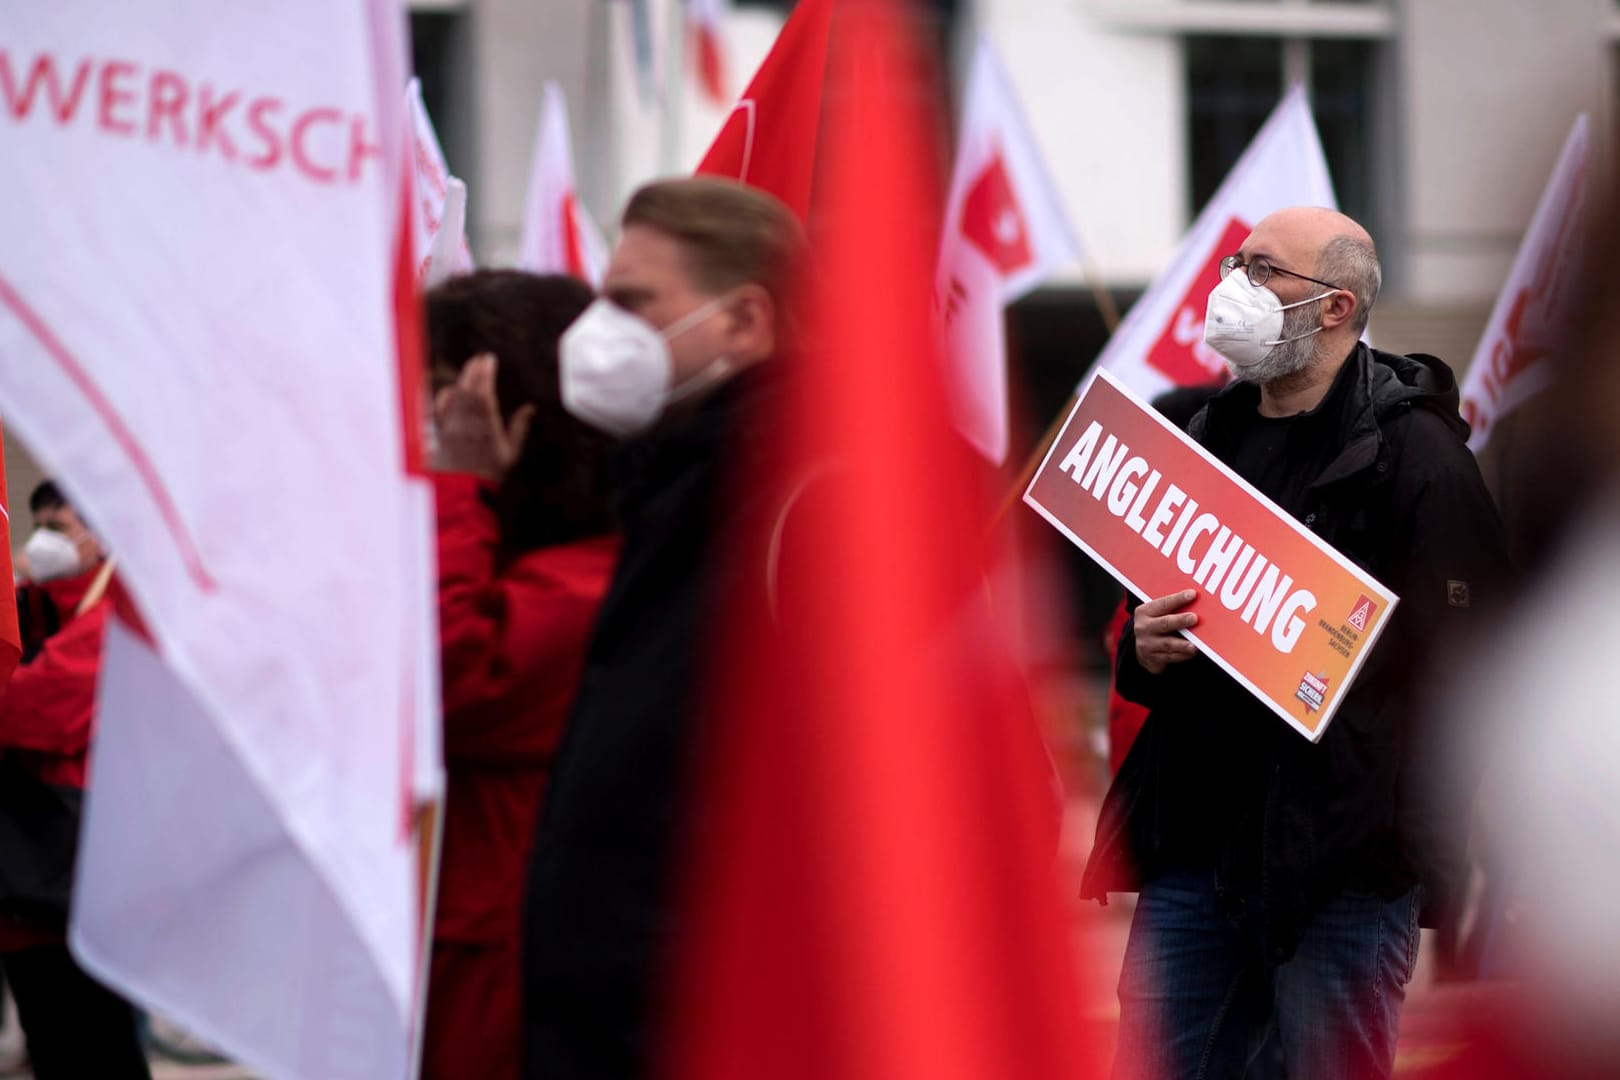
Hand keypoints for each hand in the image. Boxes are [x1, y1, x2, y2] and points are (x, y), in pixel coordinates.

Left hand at [433, 354, 533, 483]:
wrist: (464, 490)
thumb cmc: (491, 473)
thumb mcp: (511, 453)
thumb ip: (519, 428)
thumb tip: (530, 408)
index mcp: (487, 425)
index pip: (484, 391)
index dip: (486, 373)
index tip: (490, 360)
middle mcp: (468, 423)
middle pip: (469, 389)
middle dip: (474, 370)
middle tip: (480, 358)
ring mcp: (453, 426)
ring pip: (456, 396)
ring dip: (462, 379)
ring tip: (469, 368)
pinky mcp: (442, 432)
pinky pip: (441, 409)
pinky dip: (446, 396)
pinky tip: (451, 389)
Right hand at [1134, 589, 1198, 674]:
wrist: (1140, 648)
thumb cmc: (1155, 624)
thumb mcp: (1156, 614)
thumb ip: (1171, 609)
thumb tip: (1196, 601)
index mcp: (1144, 612)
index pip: (1163, 604)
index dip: (1178, 599)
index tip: (1193, 594)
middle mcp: (1144, 628)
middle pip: (1164, 623)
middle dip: (1180, 620)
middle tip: (1194, 618)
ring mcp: (1147, 645)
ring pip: (1168, 644)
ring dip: (1182, 644)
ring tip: (1194, 645)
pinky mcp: (1153, 659)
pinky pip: (1170, 657)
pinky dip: (1183, 655)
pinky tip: (1192, 652)